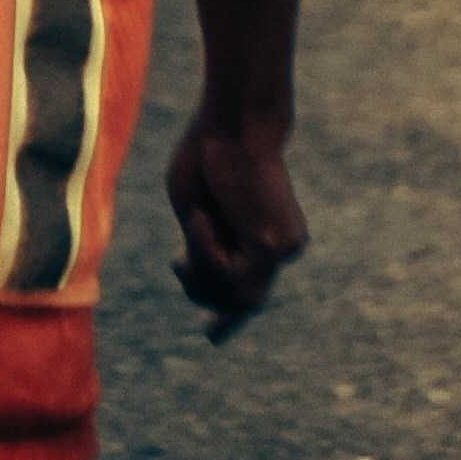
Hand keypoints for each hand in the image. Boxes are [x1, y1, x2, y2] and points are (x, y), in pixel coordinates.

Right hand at [167, 108, 307, 340]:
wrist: (234, 122)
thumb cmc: (207, 155)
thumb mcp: (194, 213)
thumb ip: (203, 252)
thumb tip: (208, 288)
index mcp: (262, 235)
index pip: (249, 289)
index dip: (229, 317)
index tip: (211, 337)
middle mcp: (281, 247)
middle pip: (236, 300)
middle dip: (200, 287)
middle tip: (176, 262)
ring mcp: (284, 250)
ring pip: (233, 292)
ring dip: (202, 261)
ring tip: (199, 219)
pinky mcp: (276, 248)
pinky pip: (232, 276)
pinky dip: (207, 250)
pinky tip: (207, 218)